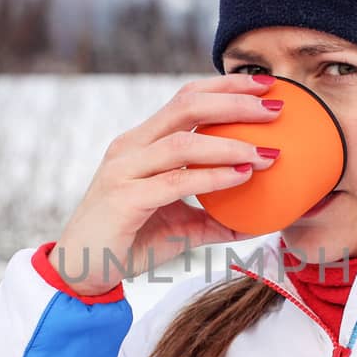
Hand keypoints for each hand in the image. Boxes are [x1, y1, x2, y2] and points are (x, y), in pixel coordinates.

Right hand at [51, 74, 281, 295]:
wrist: (82, 272)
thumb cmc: (128, 242)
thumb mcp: (180, 225)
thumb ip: (216, 218)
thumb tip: (260, 221)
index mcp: (142, 143)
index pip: (186, 98)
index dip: (226, 86)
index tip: (266, 84)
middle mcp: (132, 148)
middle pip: (186, 105)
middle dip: (234, 101)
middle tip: (275, 107)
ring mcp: (125, 171)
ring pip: (183, 143)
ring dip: (230, 144)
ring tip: (267, 153)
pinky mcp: (125, 199)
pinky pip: (176, 182)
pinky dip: (213, 177)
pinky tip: (242, 176)